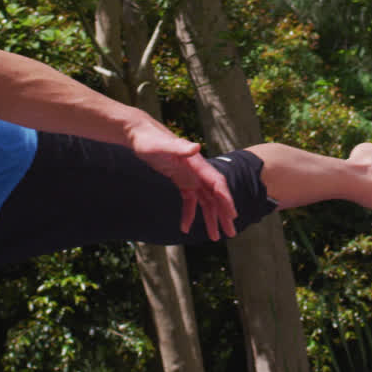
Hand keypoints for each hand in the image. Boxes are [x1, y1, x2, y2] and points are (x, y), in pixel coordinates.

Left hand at [129, 123, 237, 240]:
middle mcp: (197, 171)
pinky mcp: (181, 180)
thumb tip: (196, 147)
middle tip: (231, 234)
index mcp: (197, 164)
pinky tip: (185, 227)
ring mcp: (190, 176)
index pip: (217, 184)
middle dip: (223, 215)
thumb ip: (179, 146)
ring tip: (214, 237)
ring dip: (210, 218)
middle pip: (215, 196)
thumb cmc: (149, 139)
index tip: (232, 216)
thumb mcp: (162, 145)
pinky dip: (189, 214)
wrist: (139, 134)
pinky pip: (190, 200)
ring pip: (205, 201)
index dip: (226, 200)